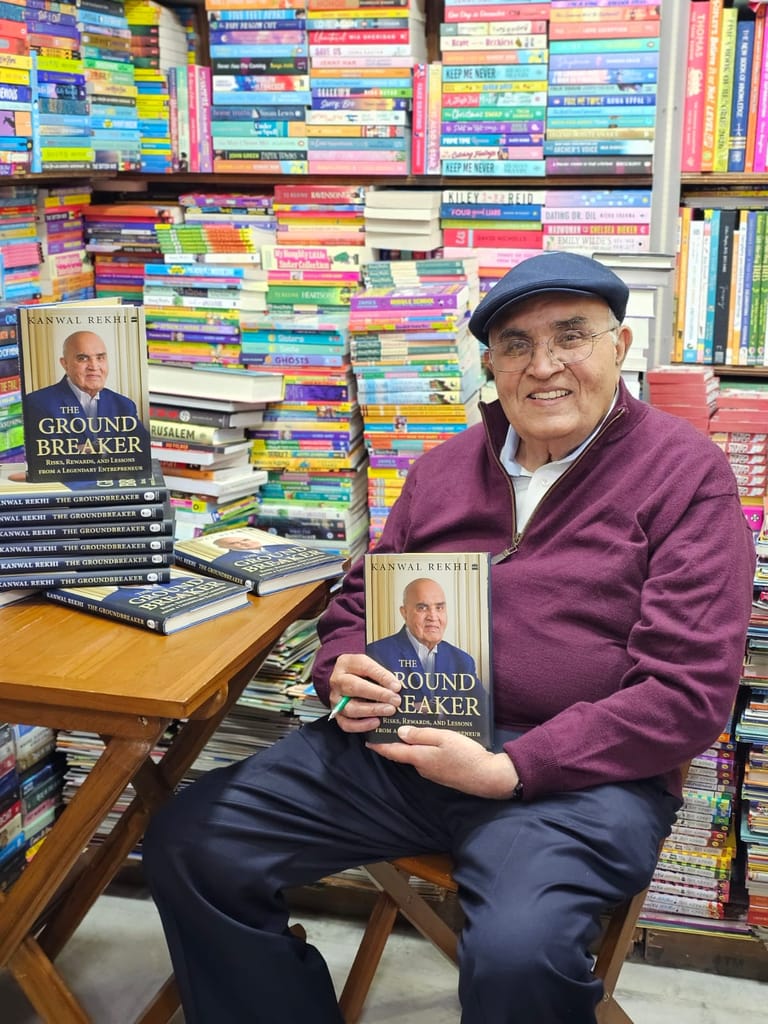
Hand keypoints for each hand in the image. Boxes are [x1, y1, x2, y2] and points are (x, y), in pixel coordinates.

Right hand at [328, 653, 400, 733]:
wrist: (346, 679)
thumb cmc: (361, 672)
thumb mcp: (370, 665)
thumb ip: (381, 673)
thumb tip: (395, 687)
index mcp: (346, 663)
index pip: (364, 667)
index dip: (382, 677)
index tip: (397, 686)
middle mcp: (337, 681)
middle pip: (355, 688)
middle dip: (378, 695)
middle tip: (395, 700)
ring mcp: (335, 699)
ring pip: (350, 708)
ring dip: (372, 710)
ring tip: (389, 710)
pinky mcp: (336, 714)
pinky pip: (346, 723)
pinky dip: (362, 725)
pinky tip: (376, 722)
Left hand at [368, 727, 519, 799]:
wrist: (487, 777)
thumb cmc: (466, 755)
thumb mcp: (443, 738)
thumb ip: (421, 735)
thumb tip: (400, 732)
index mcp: (419, 757)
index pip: (393, 752)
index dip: (379, 746)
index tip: (368, 740)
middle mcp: (422, 767)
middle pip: (403, 753)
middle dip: (396, 740)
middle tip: (391, 724)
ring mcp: (432, 772)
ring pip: (416, 755)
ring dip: (412, 743)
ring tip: (411, 726)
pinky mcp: (442, 773)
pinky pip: (427, 758)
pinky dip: (424, 748)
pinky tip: (431, 739)